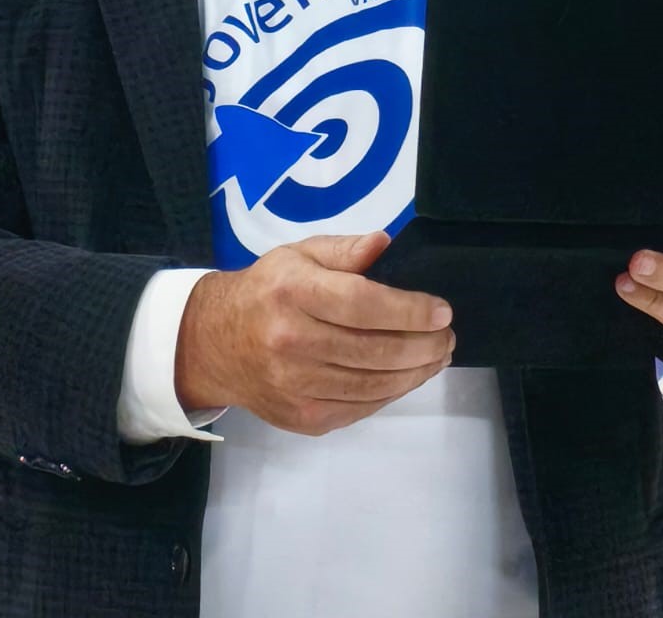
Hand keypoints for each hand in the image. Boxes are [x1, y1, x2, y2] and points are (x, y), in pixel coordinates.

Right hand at [174, 230, 454, 434]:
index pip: (362, 305)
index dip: (409, 311)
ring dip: (415, 373)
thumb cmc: (267, 291)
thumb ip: (344, 250)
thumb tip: (384, 244)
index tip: (443, 311)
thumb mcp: (298, 254)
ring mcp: (296, 387)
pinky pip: (360, 408)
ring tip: (437, 356)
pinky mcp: (303, 418)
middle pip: (374, 351)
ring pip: (373, 386)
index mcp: (293, 293)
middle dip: (423, 346)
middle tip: (447, 337)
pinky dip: (391, 394)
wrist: (215, 343)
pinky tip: (406, 376)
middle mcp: (291, 341)